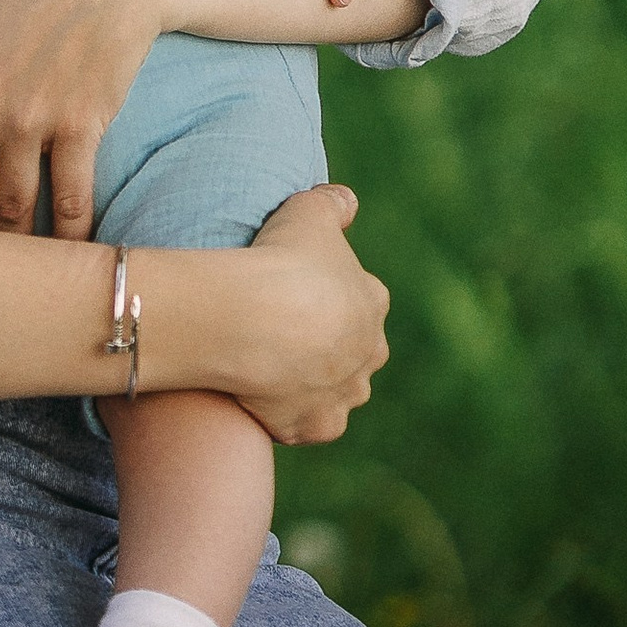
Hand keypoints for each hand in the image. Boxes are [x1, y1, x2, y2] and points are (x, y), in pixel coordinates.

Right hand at [218, 183, 389, 443]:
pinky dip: (289, 416)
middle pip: (354, 351)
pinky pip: (304, 425)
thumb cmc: (282, 259)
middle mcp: (368, 354)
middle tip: (283, 329)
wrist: (255, 320)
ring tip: (270, 365)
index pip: (363, 298)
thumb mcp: (308, 211)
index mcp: (372, 302)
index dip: (330, 293)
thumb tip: (347, 201)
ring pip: (336, 393)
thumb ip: (332, 204)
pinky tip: (262, 398)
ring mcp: (344, 395)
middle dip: (330, 345)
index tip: (299, 287)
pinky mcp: (314, 426)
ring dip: (313, 383)